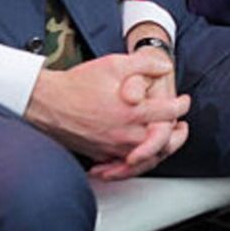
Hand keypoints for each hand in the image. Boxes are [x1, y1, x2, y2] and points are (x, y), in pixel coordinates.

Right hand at [23, 49, 189, 165]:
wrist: (46, 102)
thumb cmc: (77, 83)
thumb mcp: (114, 64)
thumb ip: (144, 64)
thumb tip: (165, 67)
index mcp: (132, 112)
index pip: (169, 113)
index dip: (181, 105)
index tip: (183, 101)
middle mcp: (124, 133)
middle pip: (163, 142)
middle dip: (177, 134)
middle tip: (182, 127)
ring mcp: (112, 147)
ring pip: (146, 158)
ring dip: (160, 150)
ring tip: (166, 141)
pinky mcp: (100, 155)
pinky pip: (124, 167)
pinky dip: (136, 164)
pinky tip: (139, 157)